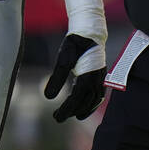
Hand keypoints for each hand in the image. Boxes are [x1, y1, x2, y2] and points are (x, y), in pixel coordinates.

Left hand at [44, 0, 106, 121]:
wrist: (90, 31)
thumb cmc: (75, 43)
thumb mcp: (63, 59)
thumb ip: (57, 78)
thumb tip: (47, 97)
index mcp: (87, 75)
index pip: (76, 98)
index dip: (67, 109)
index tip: (56, 117)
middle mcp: (96, 78)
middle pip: (85, 101)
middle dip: (72, 111)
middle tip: (59, 118)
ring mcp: (101, 77)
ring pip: (94, 99)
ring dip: (85, 109)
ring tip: (76, 116)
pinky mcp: (101, 75)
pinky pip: (99, 93)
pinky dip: (94, 102)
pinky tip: (87, 105)